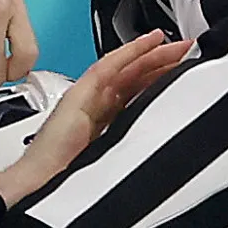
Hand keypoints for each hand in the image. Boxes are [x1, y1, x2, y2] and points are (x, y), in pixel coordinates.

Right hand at [0, 30, 194, 206]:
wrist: (40, 185)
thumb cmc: (67, 180)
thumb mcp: (113, 159)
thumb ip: (132, 144)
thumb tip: (164, 139)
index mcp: (102, 121)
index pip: (135, 91)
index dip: (158, 78)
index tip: (181, 69)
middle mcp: (94, 105)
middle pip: (132, 77)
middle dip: (161, 63)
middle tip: (187, 51)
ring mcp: (84, 97)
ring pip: (123, 67)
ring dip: (151, 54)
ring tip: (176, 45)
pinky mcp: (78, 95)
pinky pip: (107, 68)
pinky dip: (128, 53)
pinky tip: (148, 43)